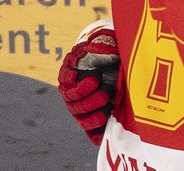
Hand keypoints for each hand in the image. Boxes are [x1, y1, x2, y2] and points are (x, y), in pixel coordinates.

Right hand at [57, 20, 119, 145]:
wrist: (116, 61)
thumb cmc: (108, 51)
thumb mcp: (104, 44)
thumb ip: (99, 46)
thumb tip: (97, 48)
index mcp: (70, 74)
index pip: (67, 84)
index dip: (81, 86)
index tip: (96, 80)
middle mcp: (72, 92)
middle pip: (74, 103)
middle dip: (89, 101)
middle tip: (105, 94)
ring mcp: (81, 107)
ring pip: (80, 118)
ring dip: (92, 118)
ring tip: (105, 113)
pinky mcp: (92, 118)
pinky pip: (89, 131)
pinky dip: (94, 135)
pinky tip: (100, 138)